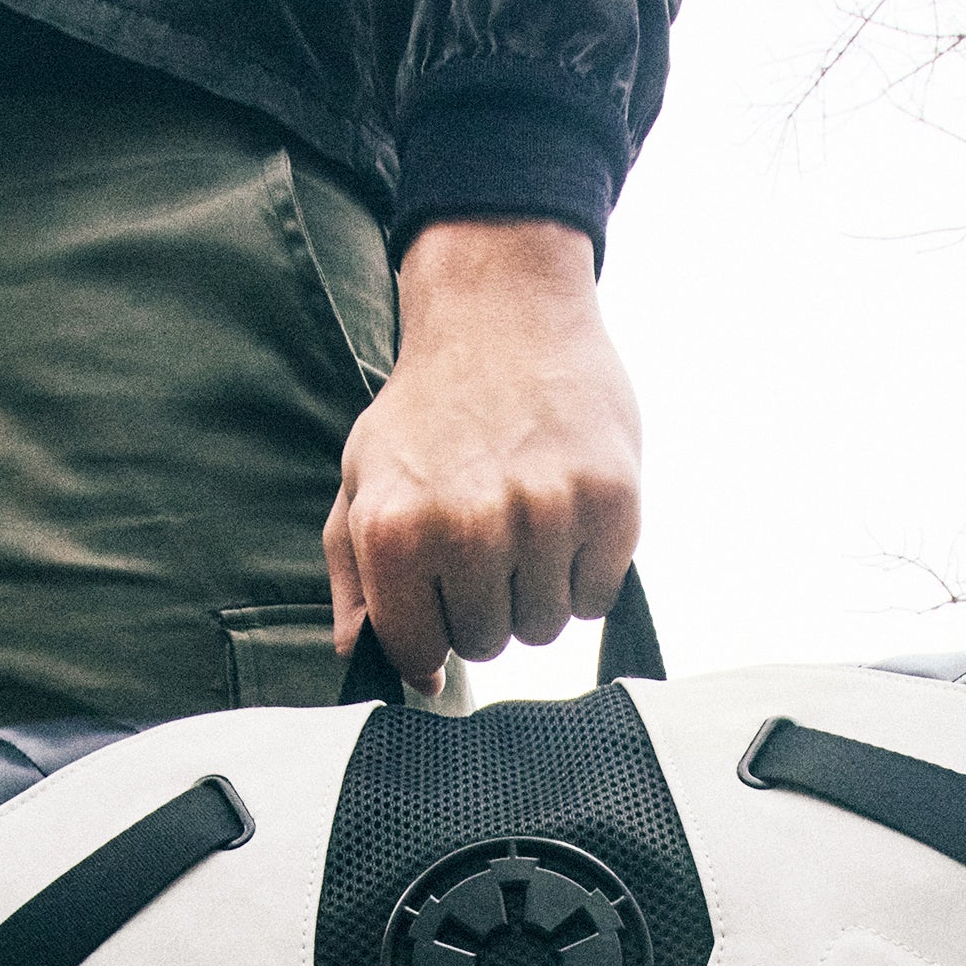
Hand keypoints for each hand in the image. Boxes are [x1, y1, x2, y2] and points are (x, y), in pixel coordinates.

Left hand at [324, 219, 640, 693]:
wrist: (503, 310)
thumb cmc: (426, 408)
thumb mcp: (360, 483)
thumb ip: (354, 579)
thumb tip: (360, 655)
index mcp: (396, 532)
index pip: (419, 653)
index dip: (431, 639)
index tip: (440, 607)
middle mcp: (468, 530)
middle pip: (487, 644)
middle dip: (484, 608)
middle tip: (485, 545)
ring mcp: (545, 516)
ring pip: (545, 627)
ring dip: (536, 593)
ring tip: (524, 527)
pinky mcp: (611, 501)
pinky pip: (597, 598)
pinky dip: (585, 573)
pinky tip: (565, 517)